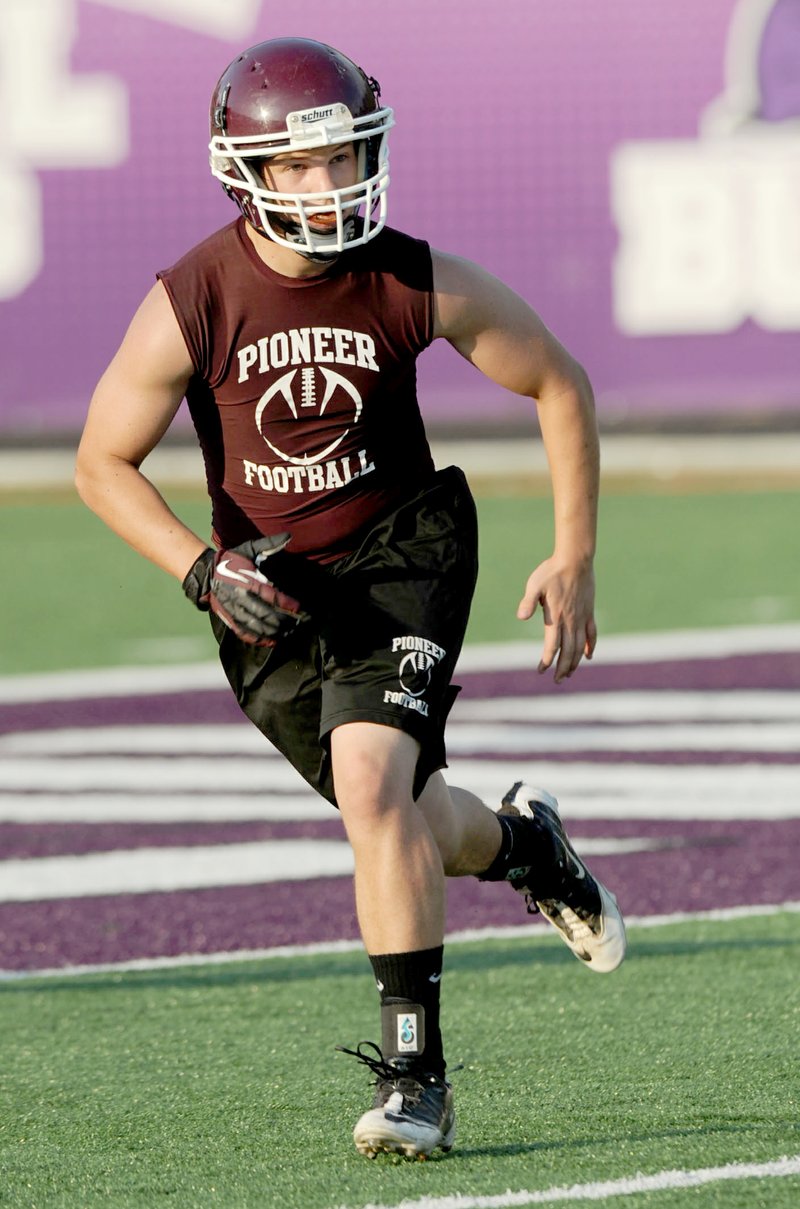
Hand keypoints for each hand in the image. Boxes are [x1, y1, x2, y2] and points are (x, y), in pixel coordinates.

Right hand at [182, 534, 309, 646]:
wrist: (207, 573)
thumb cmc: (232, 560)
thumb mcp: (249, 549)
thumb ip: (269, 544)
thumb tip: (289, 535)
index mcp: (248, 582)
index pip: (272, 596)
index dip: (286, 603)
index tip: (299, 608)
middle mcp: (241, 598)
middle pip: (265, 614)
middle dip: (283, 621)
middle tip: (297, 625)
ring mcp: (234, 610)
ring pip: (256, 626)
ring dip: (273, 632)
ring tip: (287, 634)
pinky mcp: (228, 618)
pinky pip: (243, 632)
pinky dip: (257, 639)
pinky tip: (270, 641)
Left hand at [517, 556, 596, 681]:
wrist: (575, 559)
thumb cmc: (551, 571)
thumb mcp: (534, 585)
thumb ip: (528, 602)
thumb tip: (520, 617)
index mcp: (556, 617)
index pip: (553, 646)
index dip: (547, 660)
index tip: (541, 670)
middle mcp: (571, 621)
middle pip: (568, 651)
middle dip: (563, 668)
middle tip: (558, 680)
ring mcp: (582, 617)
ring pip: (581, 646)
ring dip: (575, 662)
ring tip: (569, 673)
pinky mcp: (589, 612)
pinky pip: (592, 633)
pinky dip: (590, 646)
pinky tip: (588, 656)